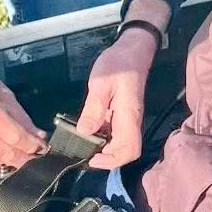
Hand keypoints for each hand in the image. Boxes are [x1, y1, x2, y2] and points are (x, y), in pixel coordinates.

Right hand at [0, 48, 44, 182]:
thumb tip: (38, 135)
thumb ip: (21, 117)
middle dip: (27, 159)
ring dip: (13, 167)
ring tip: (24, 163)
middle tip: (37, 157)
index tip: (43, 147)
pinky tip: (3, 170)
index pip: (14, 136)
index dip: (32, 145)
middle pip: (6, 154)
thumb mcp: (4, 93)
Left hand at [76, 26, 156, 168]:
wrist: (132, 50)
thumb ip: (93, 108)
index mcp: (128, 117)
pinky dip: (100, 136)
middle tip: (81, 151)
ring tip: (79, 142)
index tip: (92, 158)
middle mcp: (130, 122)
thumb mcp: (101, 83)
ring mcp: (126, 119)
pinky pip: (112, 132)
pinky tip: (86, 129)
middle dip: (104, 158)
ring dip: (101, 148)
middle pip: (124, 151)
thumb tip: (85, 132)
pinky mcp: (121, 114)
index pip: (129, 151)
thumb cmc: (118, 64)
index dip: (112, 161)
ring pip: (118, 143)